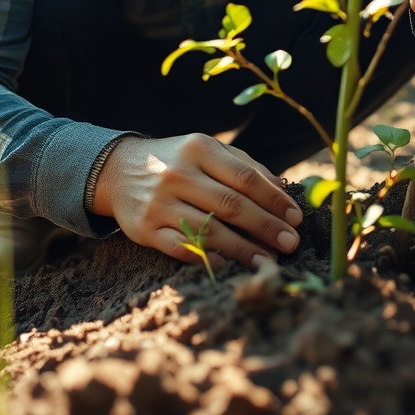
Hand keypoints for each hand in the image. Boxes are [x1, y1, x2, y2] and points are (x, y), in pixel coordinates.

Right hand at [90, 133, 302, 269]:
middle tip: (291, 244)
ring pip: (210, 230)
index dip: (274, 200)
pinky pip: (181, 248)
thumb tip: (282, 189)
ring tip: (268, 262)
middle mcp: (179, 174)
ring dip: (244, 249)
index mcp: (199, 149)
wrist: (119, 170)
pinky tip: (229, 265)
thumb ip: (244, 165)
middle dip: (266, 227)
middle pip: (232, 205)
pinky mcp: (145, 228)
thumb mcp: (207, 150)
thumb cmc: (177, 160)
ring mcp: (160, 203)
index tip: (296, 218)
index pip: (246, 178)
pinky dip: (207, 258)